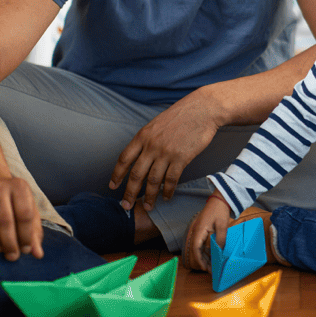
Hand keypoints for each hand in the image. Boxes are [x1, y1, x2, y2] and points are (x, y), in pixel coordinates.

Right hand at [0, 175, 43, 260]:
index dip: (26, 235)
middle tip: (12, 256)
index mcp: (19, 187)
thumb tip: (38, 254)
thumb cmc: (13, 200)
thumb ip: (34, 232)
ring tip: (0, 249)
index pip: (24, 214)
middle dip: (9, 243)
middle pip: (4, 220)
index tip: (26, 249)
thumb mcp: (28, 209)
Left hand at [109, 89, 221, 210]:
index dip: (117, 175)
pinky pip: (171, 179)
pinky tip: (167, 197)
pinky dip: (168, 191)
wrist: (202, 110)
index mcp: (143, 136)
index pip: (124, 159)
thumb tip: (140, 157)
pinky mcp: (181, 158)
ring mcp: (166, 152)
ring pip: (153, 180)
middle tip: (126, 205)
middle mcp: (151, 145)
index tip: (113, 186)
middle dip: (129, 192)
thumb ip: (147, 140)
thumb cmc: (181, 115)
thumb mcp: (156, 124)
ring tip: (148, 206)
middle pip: (136, 174)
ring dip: (150, 196)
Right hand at [187, 194, 232, 271]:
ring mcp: (198, 230)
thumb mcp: (222, 225)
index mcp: (199, 230)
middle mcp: (196, 231)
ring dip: (203, 257)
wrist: (220, 198)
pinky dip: (205, 251)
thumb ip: (220, 239)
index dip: (200, 261)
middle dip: (202, 262)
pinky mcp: (201, 229)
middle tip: (210, 271)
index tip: (205, 269)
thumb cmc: (220, 210)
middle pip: (195, 251)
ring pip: (197, 248)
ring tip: (211, 266)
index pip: (195, 249)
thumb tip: (219, 252)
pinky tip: (211, 256)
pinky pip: (200, 243)